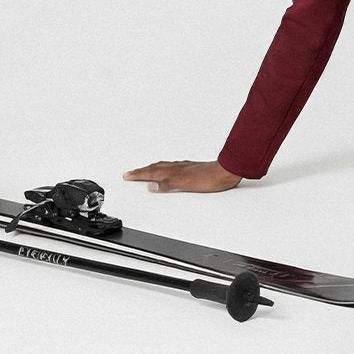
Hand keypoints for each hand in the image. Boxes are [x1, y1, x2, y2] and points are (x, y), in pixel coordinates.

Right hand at [121, 159, 243, 193]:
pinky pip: (173, 167)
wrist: (225, 172)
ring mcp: (184, 167)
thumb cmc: (209, 178)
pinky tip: (169, 171)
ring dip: (152, 169)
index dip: (138, 175)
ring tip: (145, 170)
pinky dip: (165, 169)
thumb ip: (167, 184)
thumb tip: (152, 186)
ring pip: (163, 167)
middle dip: (142, 171)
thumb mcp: (185, 184)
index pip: (151, 173)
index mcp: (173, 171)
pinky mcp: (192, 169)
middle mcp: (177, 167)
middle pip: (155, 168)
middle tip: (131, 173)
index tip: (127, 176)